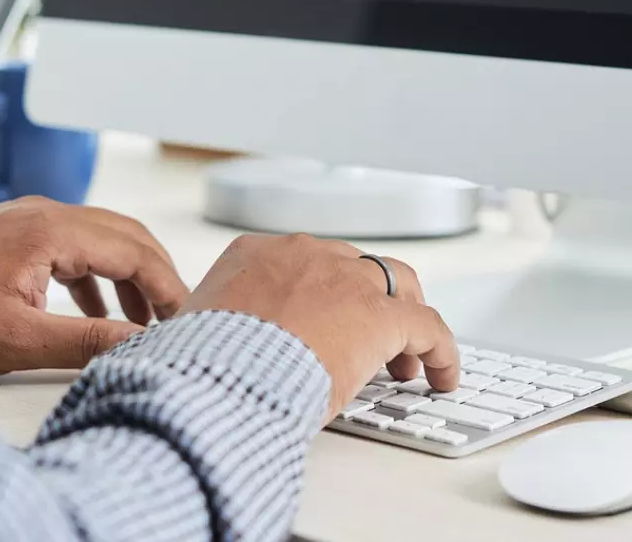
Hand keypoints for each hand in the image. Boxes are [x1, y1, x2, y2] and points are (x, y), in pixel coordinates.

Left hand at [0, 197, 188, 375]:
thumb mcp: (16, 339)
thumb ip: (86, 340)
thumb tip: (139, 345)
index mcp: (51, 230)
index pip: (133, 250)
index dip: (166, 286)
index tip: (185, 318)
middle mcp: (45, 212)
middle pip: (125, 235)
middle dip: (157, 275)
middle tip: (179, 315)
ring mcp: (30, 218)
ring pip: (102, 237)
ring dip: (130, 274)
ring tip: (147, 318)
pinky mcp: (17, 233)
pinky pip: (75, 245)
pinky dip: (98, 274)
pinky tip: (100, 308)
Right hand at [182, 234, 459, 419]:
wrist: (217, 376)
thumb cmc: (199, 363)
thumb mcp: (193, 332)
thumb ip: (206, 328)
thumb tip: (187, 348)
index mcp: (255, 254)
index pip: (304, 264)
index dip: (323, 295)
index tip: (326, 323)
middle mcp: (304, 255)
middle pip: (355, 266)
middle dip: (368, 300)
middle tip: (374, 338)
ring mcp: (345, 280)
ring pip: (398, 283)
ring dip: (406, 318)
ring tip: (411, 359)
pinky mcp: (380, 315)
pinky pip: (428, 327)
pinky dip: (442, 351)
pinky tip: (444, 375)